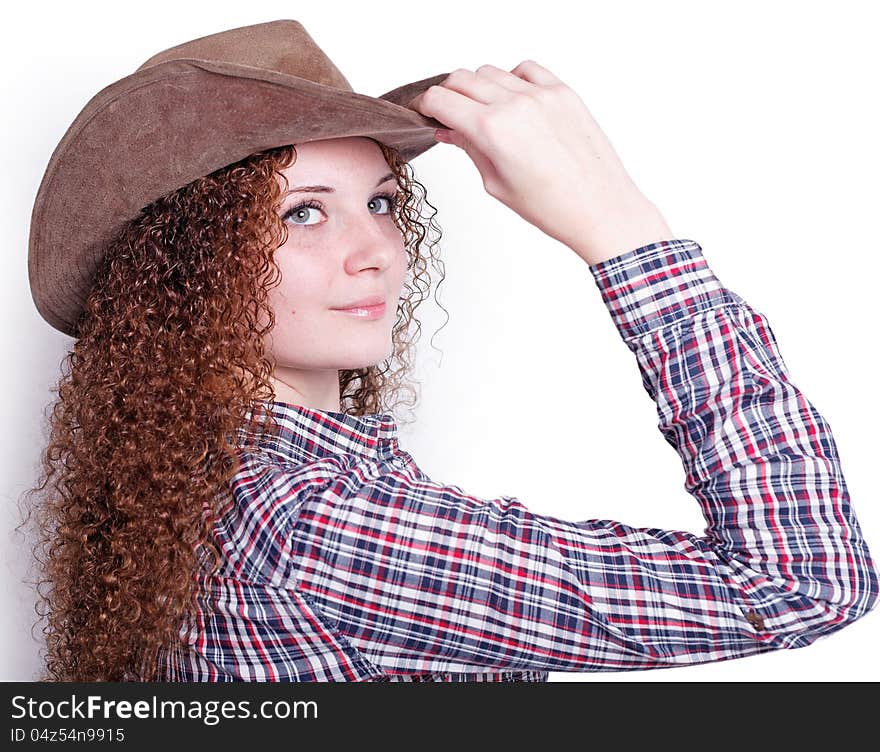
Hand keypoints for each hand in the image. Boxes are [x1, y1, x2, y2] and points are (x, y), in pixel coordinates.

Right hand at [407, 61, 674, 264]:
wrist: (600, 208)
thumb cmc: (553, 207)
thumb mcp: (496, 184)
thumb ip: (470, 149)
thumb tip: (449, 131)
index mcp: (492, 130)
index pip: (441, 99)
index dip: (426, 107)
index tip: (425, 114)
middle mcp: (516, 104)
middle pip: (461, 79)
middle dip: (448, 96)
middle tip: (449, 117)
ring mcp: (542, 94)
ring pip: (491, 71)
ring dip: (478, 88)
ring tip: (484, 114)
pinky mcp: (563, 92)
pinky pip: (526, 69)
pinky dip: (512, 79)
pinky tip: (513, 102)